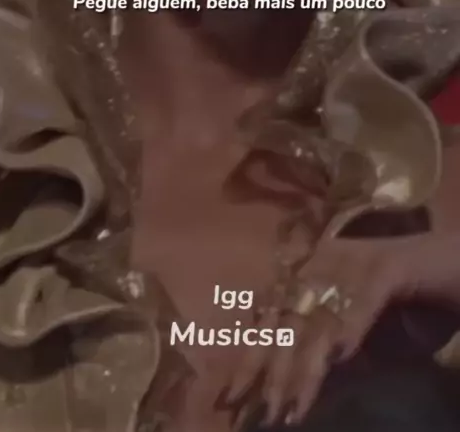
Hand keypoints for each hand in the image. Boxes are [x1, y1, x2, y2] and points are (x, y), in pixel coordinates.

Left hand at [225, 232, 459, 426]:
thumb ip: (329, 349)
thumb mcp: (359, 330)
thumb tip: (293, 389)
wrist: (450, 263)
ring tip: (289, 407)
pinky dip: (349, 327)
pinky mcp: (389, 268)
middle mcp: (325, 260)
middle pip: (287, 317)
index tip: (232, 395)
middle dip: (268, 367)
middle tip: (255, 410)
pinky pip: (361, 301)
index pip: (271, 313)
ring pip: (319, 317)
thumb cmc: (405, 299)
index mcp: (314, 270)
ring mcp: (355, 262)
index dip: (250, 355)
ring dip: (304, 366)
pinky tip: (338, 356)